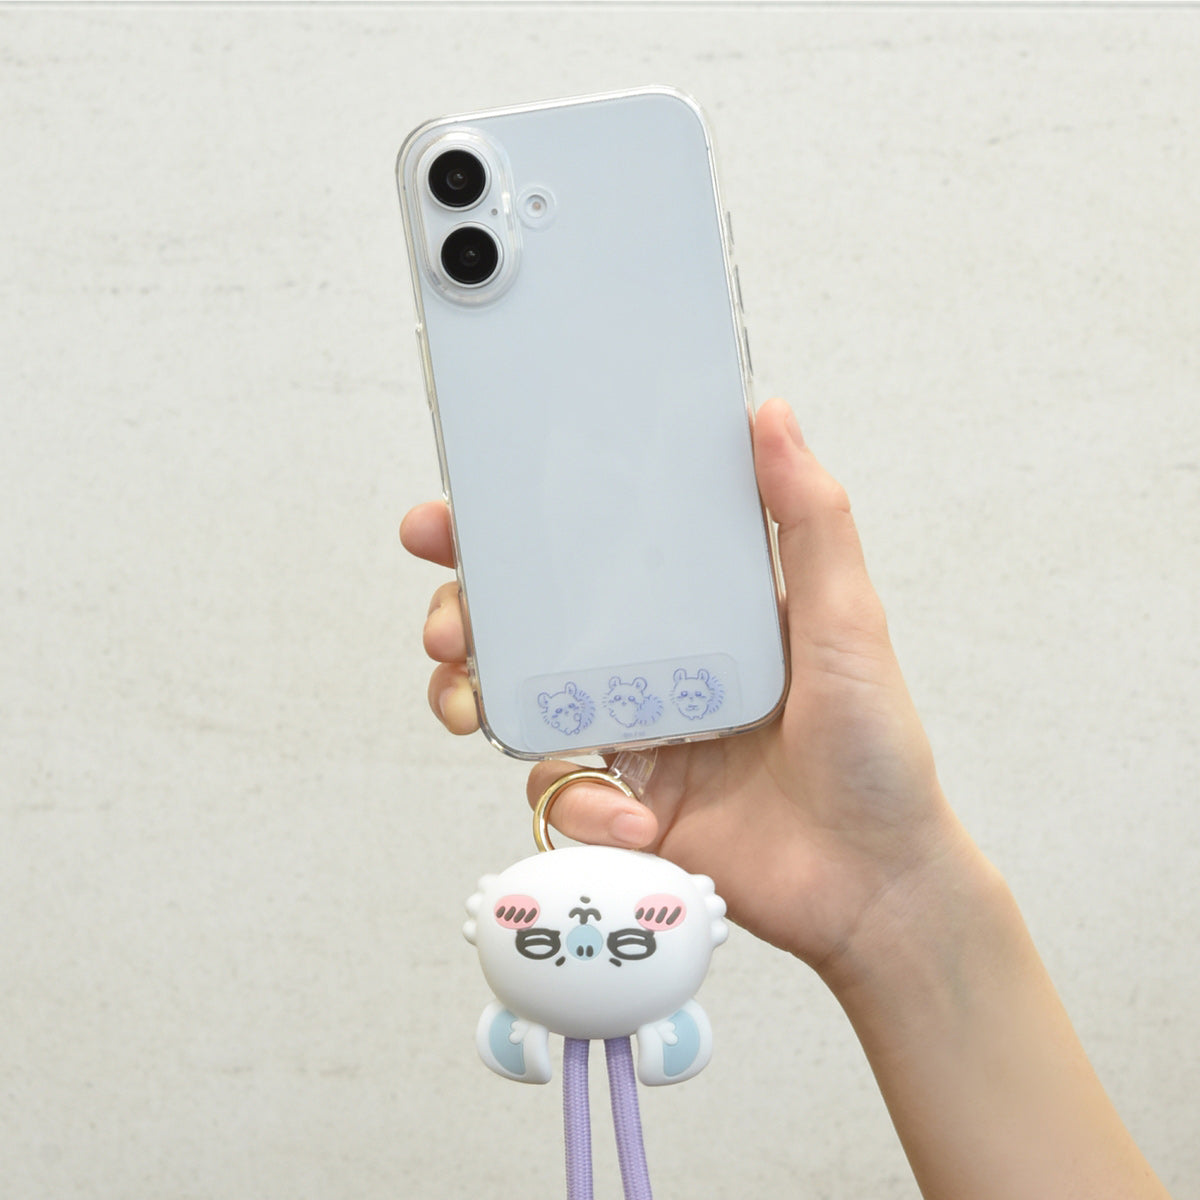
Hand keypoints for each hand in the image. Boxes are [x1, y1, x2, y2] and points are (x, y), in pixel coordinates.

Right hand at [401, 398, 973, 976]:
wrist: (875, 884)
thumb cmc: (876, 751)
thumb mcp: (846, 621)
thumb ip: (810, 521)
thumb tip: (771, 416)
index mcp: (691, 614)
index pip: (586, 557)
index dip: (511, 535)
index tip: (452, 520)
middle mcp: (649, 670)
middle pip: (526, 628)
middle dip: (464, 616)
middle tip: (448, 623)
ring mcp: (631, 741)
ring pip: (518, 706)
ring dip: (475, 699)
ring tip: (471, 706)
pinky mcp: (624, 810)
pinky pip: (561, 796)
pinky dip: (580, 808)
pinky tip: (631, 818)